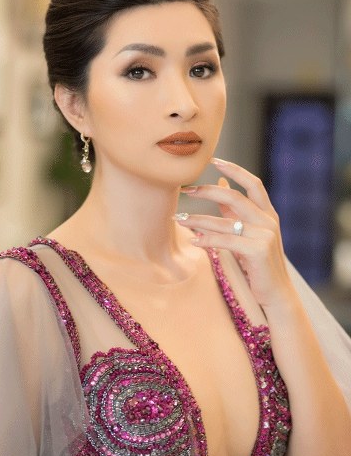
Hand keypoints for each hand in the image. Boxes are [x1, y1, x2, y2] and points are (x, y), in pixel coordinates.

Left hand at [177, 158, 293, 310]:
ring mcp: (265, 235)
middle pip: (235, 197)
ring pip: (224, 221)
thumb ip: (235, 211)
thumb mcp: (249, 233)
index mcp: (268, 214)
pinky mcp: (258, 251)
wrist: (276, 294)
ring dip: (198, 219)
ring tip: (179, 219)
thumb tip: (222, 183)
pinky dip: (207, 239)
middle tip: (186, 190)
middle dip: (207, 191)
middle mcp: (268, 221)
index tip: (213, 160)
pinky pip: (225, 241)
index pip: (253, 183)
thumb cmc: (258, 264)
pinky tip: (193, 241)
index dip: (234, 170)